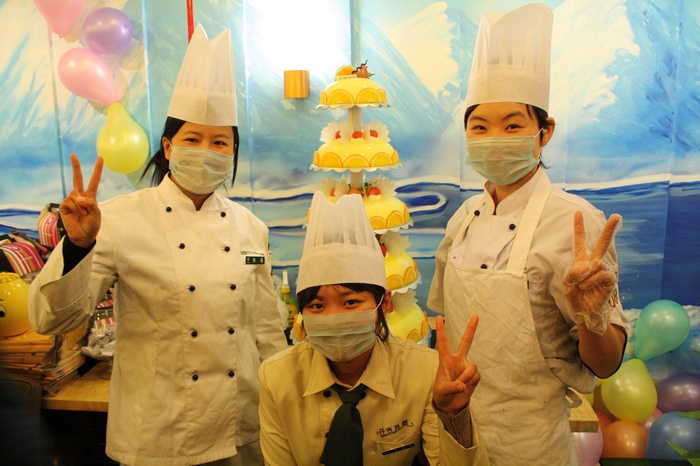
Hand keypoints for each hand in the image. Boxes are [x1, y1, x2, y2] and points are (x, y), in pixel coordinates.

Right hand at [59, 154, 103, 248]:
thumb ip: (91, 204)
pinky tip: (76, 214)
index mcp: (90, 196)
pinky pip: (70, 201)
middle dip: (75, 166)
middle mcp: (80, 196)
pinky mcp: (64, 205)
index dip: (97, 170)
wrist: (83, 236)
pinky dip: (75, 207)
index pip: (94, 181)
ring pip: (75, 195)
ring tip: (83, 214)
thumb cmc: (92, 225)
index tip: (100, 158)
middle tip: (73, 155)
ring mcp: (71, 200)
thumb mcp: (96, 214)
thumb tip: (80, 198)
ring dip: (81, 206)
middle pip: (77, 178)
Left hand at [433, 315, 479, 414]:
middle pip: (466, 342)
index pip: (443, 342)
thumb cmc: (441, 395)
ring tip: (460, 386)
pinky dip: (471, 383)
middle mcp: (458, 360)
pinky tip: (466, 388)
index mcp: (446, 360)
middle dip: (471, 329)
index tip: (439, 317)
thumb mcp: (441, 391)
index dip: (441, 330)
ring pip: (472, 367)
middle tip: (476, 315)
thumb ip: (452, 387)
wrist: (450, 406)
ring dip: (467, 377)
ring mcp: (466, 367)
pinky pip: (476, 376)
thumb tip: (463, 385)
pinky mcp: (474, 376)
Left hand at [563, 211, 620, 332]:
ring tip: (581, 285)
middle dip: (610, 229)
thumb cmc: (575, 294)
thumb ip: (575, 270)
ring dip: (584, 276)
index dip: (578, 227)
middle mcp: (594, 261)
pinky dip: (590, 281)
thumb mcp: (568, 281)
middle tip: (617, 216)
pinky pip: (600, 274)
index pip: (580, 240)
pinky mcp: (610, 279)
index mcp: (581, 259)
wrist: (583, 310)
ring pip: (595, 264)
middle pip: (602, 242)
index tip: (577, 212)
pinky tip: (588, 287)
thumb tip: (591, 265)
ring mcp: (603, 270)